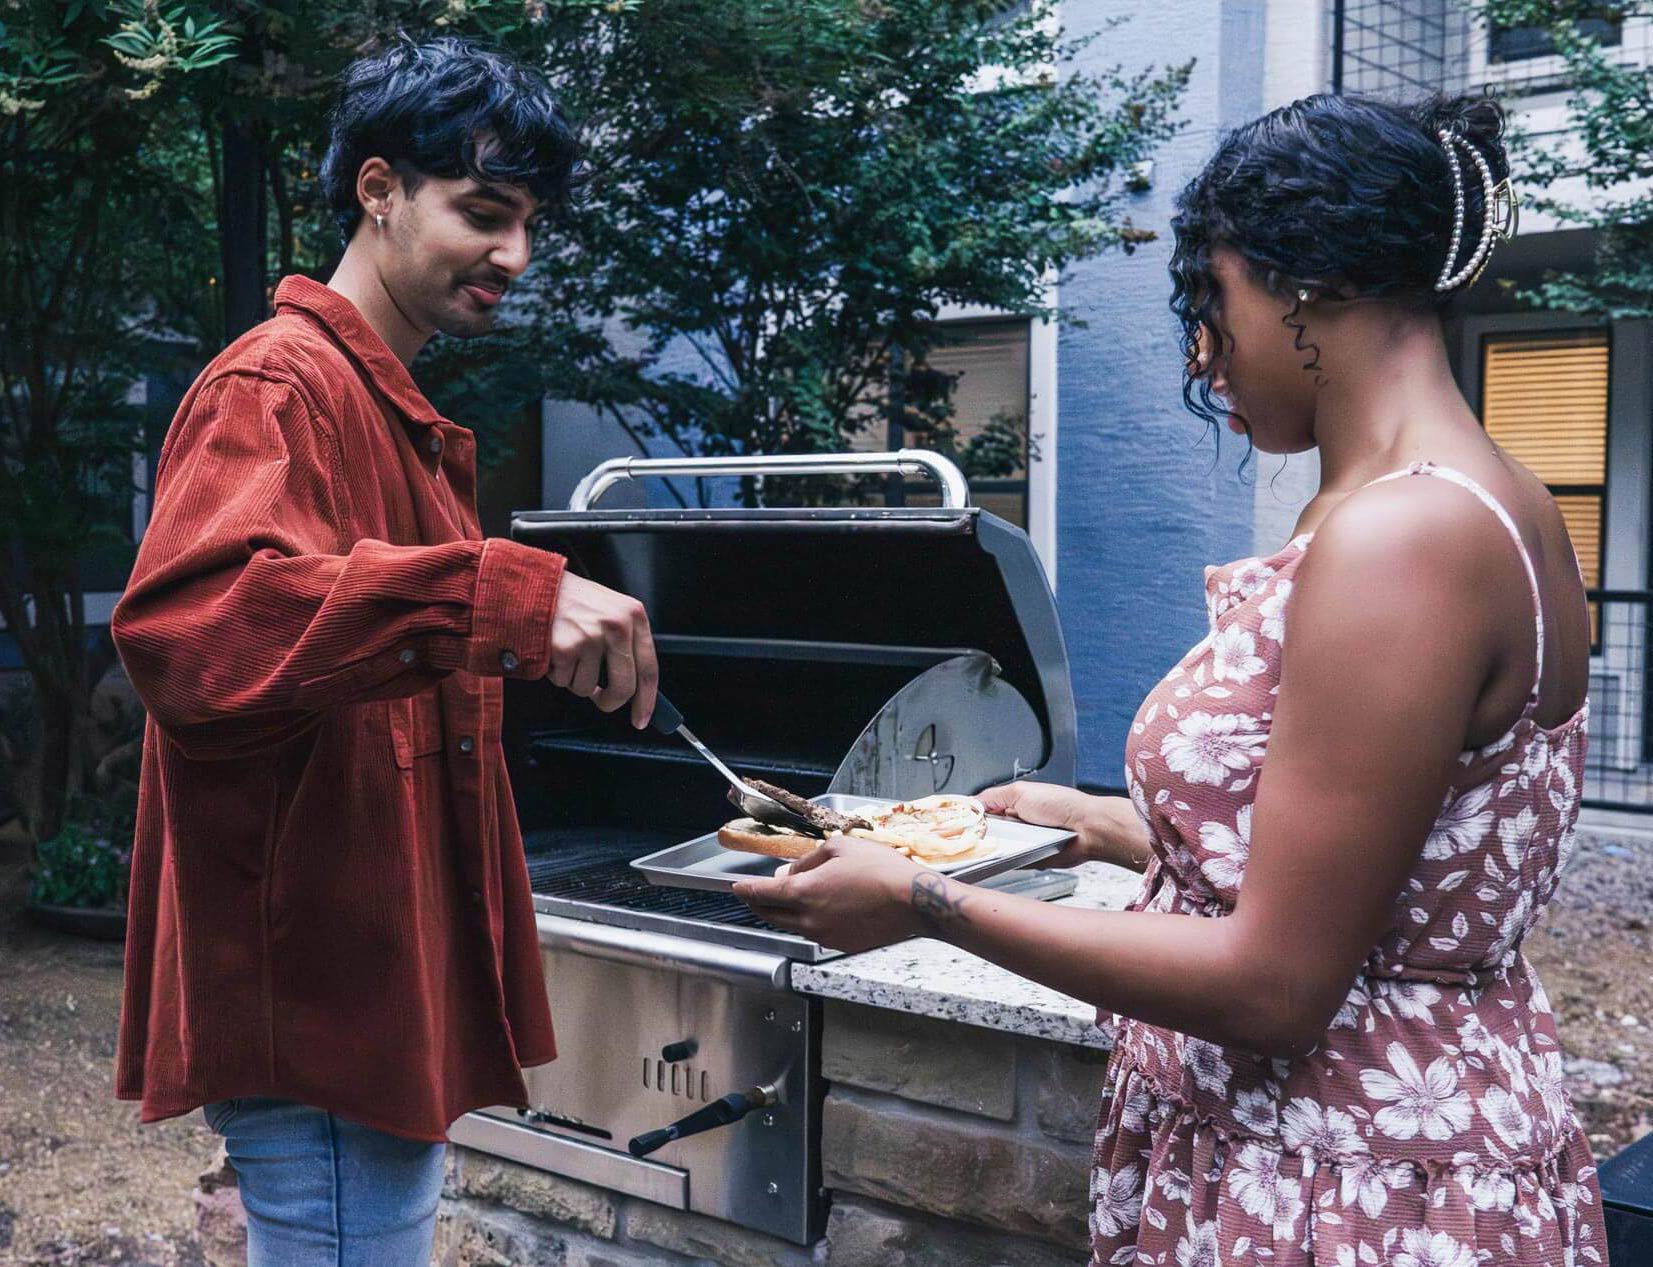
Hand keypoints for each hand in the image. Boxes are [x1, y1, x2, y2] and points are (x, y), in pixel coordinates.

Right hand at [548, 572, 658, 728]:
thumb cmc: (572, 600)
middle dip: (610, 701)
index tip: (642, 718)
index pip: (649, 668)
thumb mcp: (609, 609)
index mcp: (633, 615)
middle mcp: (616, 625)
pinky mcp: (564, 648)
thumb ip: (624, 641)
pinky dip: (555, 673)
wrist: (533, 585)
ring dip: (574, 679)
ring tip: (567, 652)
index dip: (647, 700)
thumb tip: (634, 686)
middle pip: (624, 687)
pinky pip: (563, 681)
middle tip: (602, 700)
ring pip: (587, 688)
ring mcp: (590, 637)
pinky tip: (553, 650)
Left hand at [733, 836, 927, 952]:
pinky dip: (809, 921)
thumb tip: (790, 872)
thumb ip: (807, 860)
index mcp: (804, 892)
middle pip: (771, 915)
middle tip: (754, 894)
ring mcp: (824, 935)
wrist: (913, 901)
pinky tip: (822, 908)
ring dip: (785, 912)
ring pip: (793, 925)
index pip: (762, 894)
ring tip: (791, 896)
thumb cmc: (880, 870)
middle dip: (758, 904)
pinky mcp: (840, 944)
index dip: (746, 890)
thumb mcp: (839, 849)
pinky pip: (815, 932)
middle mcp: (809, 919)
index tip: (736, 887)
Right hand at [978, 781, 1150, 870]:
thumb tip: (971, 801)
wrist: (1086, 829)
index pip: (982, 811)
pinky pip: (1010, 862)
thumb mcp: (1020, 791)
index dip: (969, 817)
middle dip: (978, 834)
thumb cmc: (1061, 805)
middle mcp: (1015, 824)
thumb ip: (993, 796)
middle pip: (985, 832)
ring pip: (995, 849)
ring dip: (992, 847)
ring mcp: (1021, 843)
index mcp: (1012, 804)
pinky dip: (1005, 860)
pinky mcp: (1028, 860)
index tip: (955, 822)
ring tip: (990, 844)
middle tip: (969, 835)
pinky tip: (1004, 856)